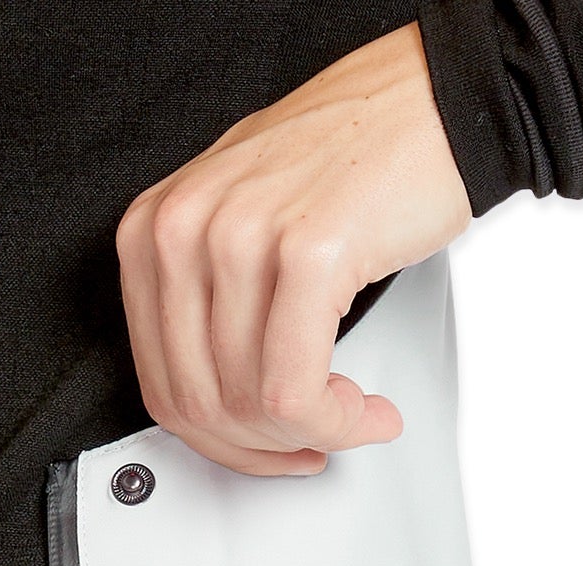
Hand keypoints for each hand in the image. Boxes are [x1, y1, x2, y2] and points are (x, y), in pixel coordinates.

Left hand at [115, 25, 470, 476]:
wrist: (428, 101)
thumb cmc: (348, 159)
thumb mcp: (242, 225)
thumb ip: (210, 305)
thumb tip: (215, 400)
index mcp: (154, 229)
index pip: (161, 385)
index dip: (219, 441)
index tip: (262, 446)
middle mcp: (184, 228)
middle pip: (200, 404)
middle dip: (263, 447)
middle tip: (310, 443)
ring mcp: (238, 238)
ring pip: (247, 405)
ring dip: (309, 434)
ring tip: (348, 416)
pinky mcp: (304, 254)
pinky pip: (294, 390)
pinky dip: (335, 422)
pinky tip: (364, 410)